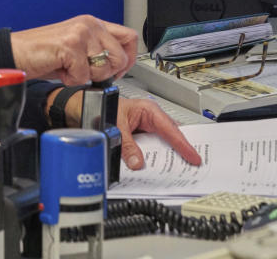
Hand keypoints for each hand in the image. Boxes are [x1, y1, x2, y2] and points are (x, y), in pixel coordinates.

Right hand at [10, 15, 136, 84]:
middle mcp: (89, 25)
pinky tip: (60, 70)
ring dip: (86, 77)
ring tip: (69, 69)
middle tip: (86, 72)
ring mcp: (81, 33)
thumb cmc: (42, 53)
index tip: (117, 71)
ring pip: (104, 68)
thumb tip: (119, 65)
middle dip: (105, 73)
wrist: (15, 53)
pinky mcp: (70, 45)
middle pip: (121, 57)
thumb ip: (97, 51)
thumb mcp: (77, 49)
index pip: (130, 37)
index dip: (128, 59)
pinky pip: (83, 75)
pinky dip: (71, 80)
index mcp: (93, 24)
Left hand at [45, 91, 201, 169]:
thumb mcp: (115, 126)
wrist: (83, 108)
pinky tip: (156, 168)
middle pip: (170, 138)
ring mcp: (145, 129)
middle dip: (180, 151)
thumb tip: (136, 162)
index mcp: (149, 110)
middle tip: (192, 165)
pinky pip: (150, 149)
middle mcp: (149, 119)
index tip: (194, 157)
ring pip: (161, 145)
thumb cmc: (100, 107)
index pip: (171, 130)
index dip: (184, 145)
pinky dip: (153, 158)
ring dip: (166, 156)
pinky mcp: (139, 138)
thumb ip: (127, 145)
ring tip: (178, 169)